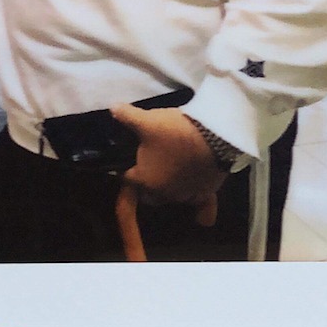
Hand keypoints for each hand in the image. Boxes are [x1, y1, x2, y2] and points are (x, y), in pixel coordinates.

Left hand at [109, 105, 224, 224]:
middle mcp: (163, 193)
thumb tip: (112, 108)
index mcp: (144, 180)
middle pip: (148, 193)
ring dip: (169, 189)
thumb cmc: (175, 131)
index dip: (125, 167)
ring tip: (171, 171)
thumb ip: (126, 116)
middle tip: (147, 163)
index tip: (127, 157)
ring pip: (171, 197)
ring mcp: (185, 195)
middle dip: (145, 182)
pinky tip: (202, 217)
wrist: (214, 135)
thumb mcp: (147, 120)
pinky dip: (202, 211)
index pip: (126, 178)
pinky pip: (202, 207)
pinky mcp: (205, 193)